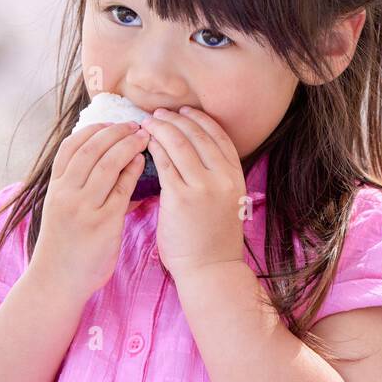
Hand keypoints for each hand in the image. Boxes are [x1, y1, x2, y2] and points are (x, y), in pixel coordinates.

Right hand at [31, 121, 150, 298]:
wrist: (57, 282)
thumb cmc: (63, 246)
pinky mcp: (103, 222)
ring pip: (107, 164)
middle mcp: (66, 194)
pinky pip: (122, 188)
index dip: (92, 130)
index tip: (110, 122)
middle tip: (134, 124)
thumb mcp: (61, 211)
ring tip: (143, 136)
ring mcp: (84, 208)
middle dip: (115, 131)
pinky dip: (132, 170)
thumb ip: (78, 188)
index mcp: (55, 188)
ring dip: (127, 145)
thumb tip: (105, 164)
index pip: (70, 147)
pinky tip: (141, 161)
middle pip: (91, 149)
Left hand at [141, 106, 247, 282]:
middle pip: (198, 135)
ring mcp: (203, 186)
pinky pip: (164, 163)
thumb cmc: (213, 240)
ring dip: (162, 128)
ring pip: (179, 144)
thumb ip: (217, 178)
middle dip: (177, 119)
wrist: (211, 270)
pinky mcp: (180, 197)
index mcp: (236, 177)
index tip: (185, 111)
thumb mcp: (227, 202)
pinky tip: (145, 142)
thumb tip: (196, 154)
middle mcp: (223, 178)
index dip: (201, 120)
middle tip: (160, 112)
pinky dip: (154, 148)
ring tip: (149, 122)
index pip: (219, 136)